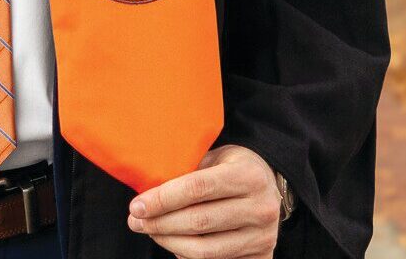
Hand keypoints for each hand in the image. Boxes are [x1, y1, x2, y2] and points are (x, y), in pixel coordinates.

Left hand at [126, 144, 280, 257]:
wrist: (270, 184)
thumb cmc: (233, 166)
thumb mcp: (216, 156)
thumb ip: (189, 170)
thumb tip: (148, 190)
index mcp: (248, 176)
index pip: (197, 189)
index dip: (163, 199)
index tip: (137, 206)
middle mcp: (260, 208)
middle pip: (199, 222)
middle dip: (160, 223)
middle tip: (135, 221)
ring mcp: (263, 237)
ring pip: (206, 250)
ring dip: (170, 242)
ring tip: (150, 231)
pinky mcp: (263, 257)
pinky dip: (188, 255)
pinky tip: (173, 242)